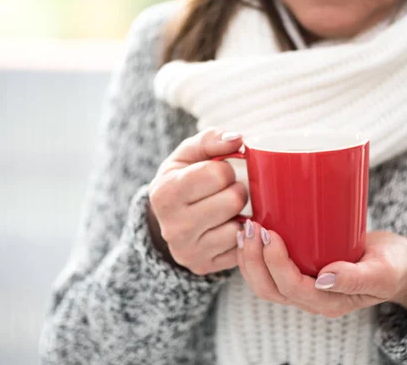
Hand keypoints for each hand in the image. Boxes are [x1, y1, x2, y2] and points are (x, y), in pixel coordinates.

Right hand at [148, 128, 246, 274]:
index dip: (226, 169)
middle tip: (227, 191)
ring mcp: (187, 251)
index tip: (219, 173)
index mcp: (165, 193)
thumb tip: (238, 139)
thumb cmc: (184, 179)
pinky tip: (229, 227)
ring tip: (227, 210)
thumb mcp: (188, 154)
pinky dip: (241, 236)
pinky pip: (240, 249)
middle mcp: (172, 227)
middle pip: (232, 200)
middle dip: (237, 191)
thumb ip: (211, 139)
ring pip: (238, 228)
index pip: (218, 174)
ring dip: (241, 215)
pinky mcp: (203, 266)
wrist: (168, 219)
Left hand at [237, 221, 406, 316]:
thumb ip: (356, 278)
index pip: (292, 288)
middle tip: (251, 227)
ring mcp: (303, 287)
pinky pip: (268, 271)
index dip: (275, 263)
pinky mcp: (300, 272)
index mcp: (329, 303)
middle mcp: (311, 299)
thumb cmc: (394, 266)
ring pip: (264, 282)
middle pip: (270, 289)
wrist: (399, 265)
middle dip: (254, 259)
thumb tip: (325, 278)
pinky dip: (254, 254)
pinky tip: (252, 231)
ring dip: (249, 258)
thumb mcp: (383, 271)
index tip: (270, 233)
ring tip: (245, 228)